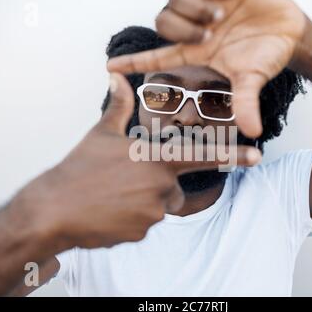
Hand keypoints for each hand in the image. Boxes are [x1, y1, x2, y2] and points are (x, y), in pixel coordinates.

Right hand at [16, 73, 260, 248]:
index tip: (257, 156)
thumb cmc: (79, 169)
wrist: (54, 209)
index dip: (232, 155)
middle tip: (124, 183)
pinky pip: (144, 224)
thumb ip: (120, 108)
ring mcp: (152, 212)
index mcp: (156, 158)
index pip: (202, 155)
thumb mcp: (101, 134)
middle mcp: (160, 185)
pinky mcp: (142, 232)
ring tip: (112, 196)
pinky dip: (131, 219)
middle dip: (156, 187)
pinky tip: (110, 212)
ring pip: (158, 208)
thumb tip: (117, 79)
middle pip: (173, 189)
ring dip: (141, 203)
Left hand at [107, 0, 308, 137]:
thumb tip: (252, 133)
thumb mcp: (253, 78)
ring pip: (173, 1)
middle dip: (183, 27)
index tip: (109, 69)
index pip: (157, 57)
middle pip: (162, 23)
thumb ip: (246, 101)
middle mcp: (193, 30)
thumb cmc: (267, 55)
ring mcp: (202, 7)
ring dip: (195, 7)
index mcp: (196, 53)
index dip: (134, 62)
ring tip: (223, 12)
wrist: (289, 29)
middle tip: (212, 31)